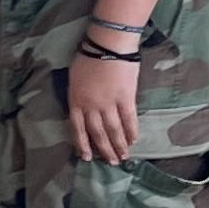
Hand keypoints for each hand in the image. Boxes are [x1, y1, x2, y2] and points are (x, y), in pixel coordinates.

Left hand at [66, 46, 139, 161]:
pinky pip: (129, 119)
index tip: (86, 157)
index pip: (77, 129)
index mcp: (76, 102)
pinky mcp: (126, 99)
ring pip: (114, 131)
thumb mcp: (74, 79)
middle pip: (97, 133)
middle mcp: (91, 107)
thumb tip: (84, 110)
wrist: (108, 45)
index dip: (82, 144)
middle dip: (104, 150)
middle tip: (110, 162)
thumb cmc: (88, 57)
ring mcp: (109, 104)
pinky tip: (133, 140)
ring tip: (123, 156)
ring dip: (119, 145)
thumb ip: (78, 97)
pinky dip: (131, 131)